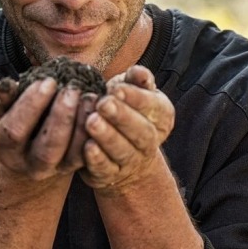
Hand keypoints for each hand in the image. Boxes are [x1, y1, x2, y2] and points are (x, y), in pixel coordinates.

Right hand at [0, 78, 96, 179]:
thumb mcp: (3, 113)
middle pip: (48, 147)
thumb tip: (8, 84)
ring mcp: (57, 169)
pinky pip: (89, 154)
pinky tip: (97, 109)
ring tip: (89, 96)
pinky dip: (95, 132)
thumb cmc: (16, 125)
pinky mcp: (77, 167)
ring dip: (83, 124)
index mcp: (8, 150)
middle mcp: (32, 165)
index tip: (48, 81)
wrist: (30, 158)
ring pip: (73, 154)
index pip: (16, 130)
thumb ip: (2, 98)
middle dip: (61, 116)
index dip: (31, 105)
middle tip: (72, 89)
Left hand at [80, 65, 174, 190]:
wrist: (118, 152)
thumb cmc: (123, 110)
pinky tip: (87, 146)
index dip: (135, 98)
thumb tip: (138, 72)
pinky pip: (105, 169)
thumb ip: (135, 81)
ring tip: (92, 121)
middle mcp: (150, 142)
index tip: (116, 89)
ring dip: (107, 137)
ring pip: (123, 151)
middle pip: (141, 132)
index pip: (153, 107)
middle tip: (103, 103)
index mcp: (161, 117)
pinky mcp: (110, 177)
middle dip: (122, 117)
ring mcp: (132, 162)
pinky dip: (97, 159)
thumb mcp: (130, 91)